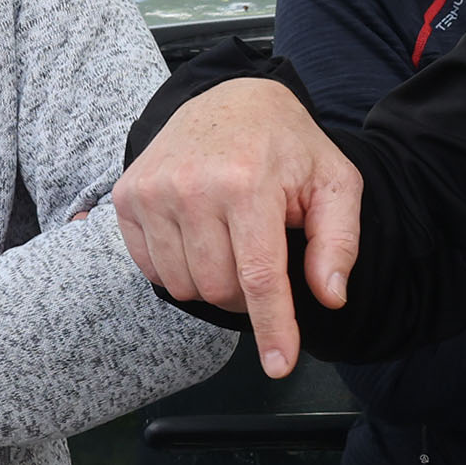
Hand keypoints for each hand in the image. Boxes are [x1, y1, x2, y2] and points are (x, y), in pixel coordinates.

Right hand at [111, 78, 361, 377]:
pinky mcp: (127, 196)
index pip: (260, 278)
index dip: (273, 329)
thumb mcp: (334, 183)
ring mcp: (153, 192)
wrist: (228, 97)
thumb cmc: (286, 146)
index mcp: (248, 184)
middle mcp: (193, 187)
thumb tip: (329, 297)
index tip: (279, 367)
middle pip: (220, 289)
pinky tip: (198, 235)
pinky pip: (152, 270)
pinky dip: (179, 269)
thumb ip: (339, 242)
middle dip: (246, 293)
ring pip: (183, 287)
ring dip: (212, 282)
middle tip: (261, 253)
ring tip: (230, 240)